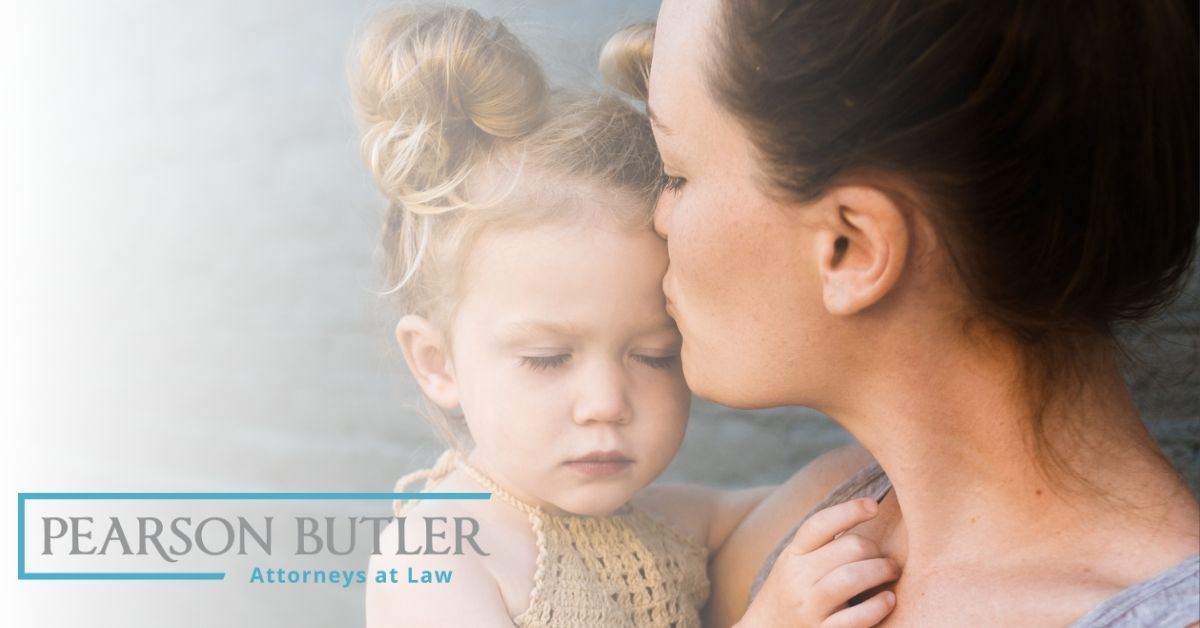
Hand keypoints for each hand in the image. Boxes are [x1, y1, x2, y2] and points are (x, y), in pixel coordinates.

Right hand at [735, 498, 898, 627]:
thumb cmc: (791, 591)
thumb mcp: (796, 561)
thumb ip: (822, 542)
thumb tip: (864, 508)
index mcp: (794, 555)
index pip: (820, 524)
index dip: (849, 510)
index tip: (874, 506)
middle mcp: (798, 578)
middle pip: (848, 548)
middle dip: (876, 549)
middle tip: (887, 558)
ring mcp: (809, 608)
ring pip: (851, 578)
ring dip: (881, 571)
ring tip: (892, 573)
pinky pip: (855, 618)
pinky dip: (878, 607)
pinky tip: (889, 600)